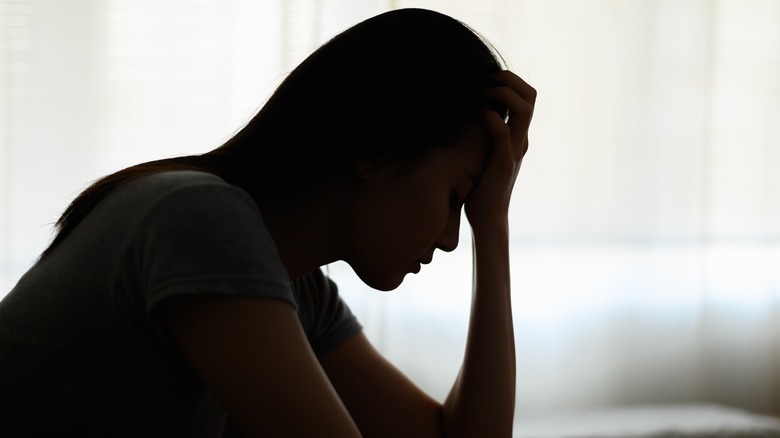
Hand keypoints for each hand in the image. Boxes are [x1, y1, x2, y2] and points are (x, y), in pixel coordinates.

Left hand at [464, 70, 536, 231]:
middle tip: (486, 80)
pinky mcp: (503, 164)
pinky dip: (489, 118)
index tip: (486, 79)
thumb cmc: (481, 187)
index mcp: (518, 136)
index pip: (527, 96)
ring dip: (502, 93)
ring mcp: (515, 151)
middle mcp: (521, 140)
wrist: (488, 218)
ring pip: (523, 109)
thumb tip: (466, 114)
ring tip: (482, 94)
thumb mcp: (484, 154)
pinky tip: (476, 116)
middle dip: (509, 79)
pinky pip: (502, 133)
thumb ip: (483, 135)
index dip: (510, 80)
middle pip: (530, 95)